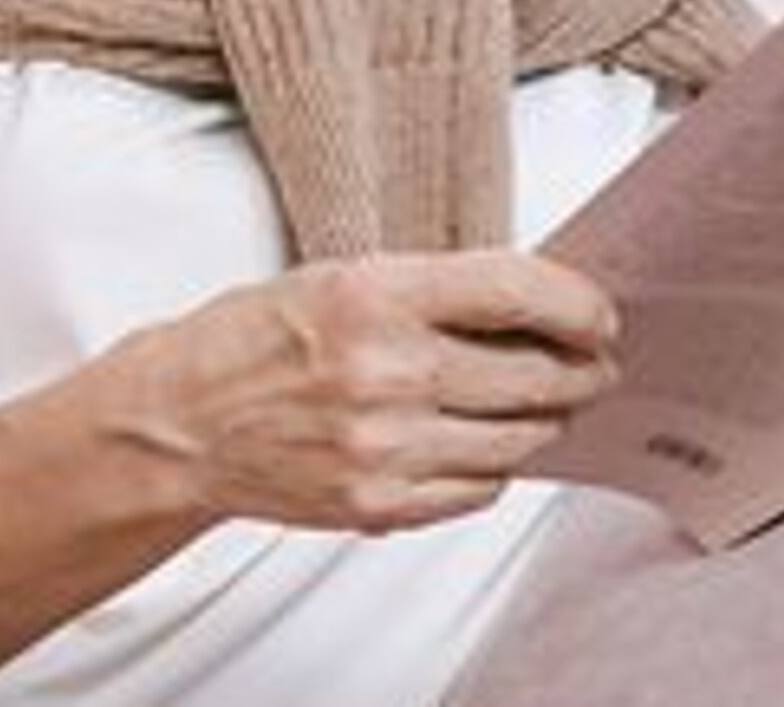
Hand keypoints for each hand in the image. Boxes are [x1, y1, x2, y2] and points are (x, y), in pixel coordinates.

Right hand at [110, 249, 619, 534]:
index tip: (602, 315)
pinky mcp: (378, 504)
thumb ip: (438, 290)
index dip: (578, 303)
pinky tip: (482, 444)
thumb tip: (540, 304)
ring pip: (518, 440)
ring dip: (546, 421)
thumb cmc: (260, 339)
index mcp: (374, 293)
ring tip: (545, 405)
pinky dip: (496, 468)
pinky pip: (479, 490)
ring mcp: (382, 446)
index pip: (516, 290)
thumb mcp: (343, 278)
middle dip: (581, 370)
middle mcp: (383, 370)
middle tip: (594, 365)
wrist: (181, 423)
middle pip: (534, 374)